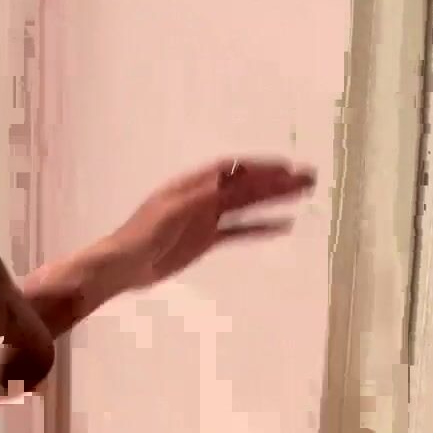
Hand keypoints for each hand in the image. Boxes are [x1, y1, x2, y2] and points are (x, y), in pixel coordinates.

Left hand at [101, 156, 316, 290]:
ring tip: (303, 194)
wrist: (124, 266)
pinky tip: (282, 226)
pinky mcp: (207, 240)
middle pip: (245, 185)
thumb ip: (202, 195)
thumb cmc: (144, 234)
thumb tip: (231, 176)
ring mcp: (207, 219)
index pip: (233, 170)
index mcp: (193, 185)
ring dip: (273, 199)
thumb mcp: (171, 211)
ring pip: (247, 206)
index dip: (259, 167)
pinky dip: (260, 228)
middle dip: (276, 181)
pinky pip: (239, 231)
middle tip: (308, 178)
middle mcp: (204, 197)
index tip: (286, 168)